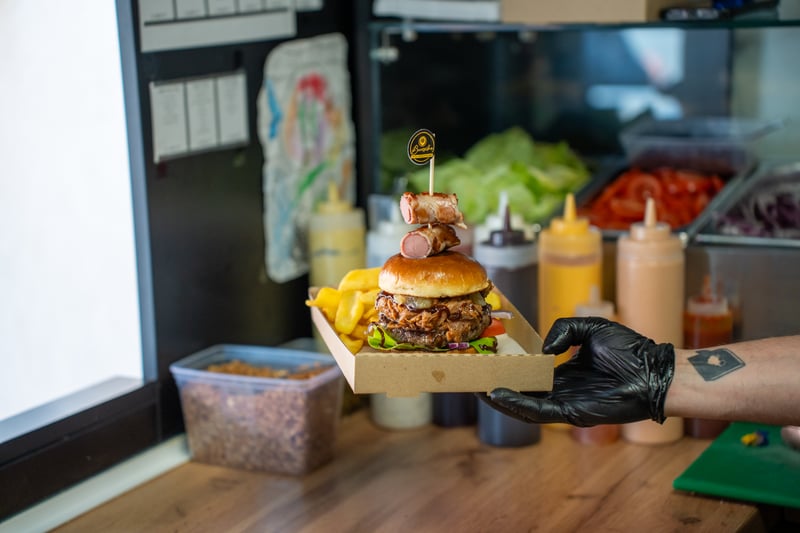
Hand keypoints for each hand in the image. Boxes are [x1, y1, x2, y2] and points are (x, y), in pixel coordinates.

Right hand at [481, 317, 674, 426]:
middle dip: (497, 385)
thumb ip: (563, 329)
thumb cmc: (629, 349)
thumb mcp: (590, 328)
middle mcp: (561, 389)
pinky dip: (516, 405)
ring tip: (477, 388)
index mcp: (564, 371)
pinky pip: (537, 412)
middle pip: (522, 391)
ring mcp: (564, 403)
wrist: (653, 372)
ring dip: (500, 399)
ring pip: (524, 405)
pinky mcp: (570, 413)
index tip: (489, 357)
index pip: (530, 373)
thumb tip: (543, 349)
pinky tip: (498, 394)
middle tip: (473, 376)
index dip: (509, 367)